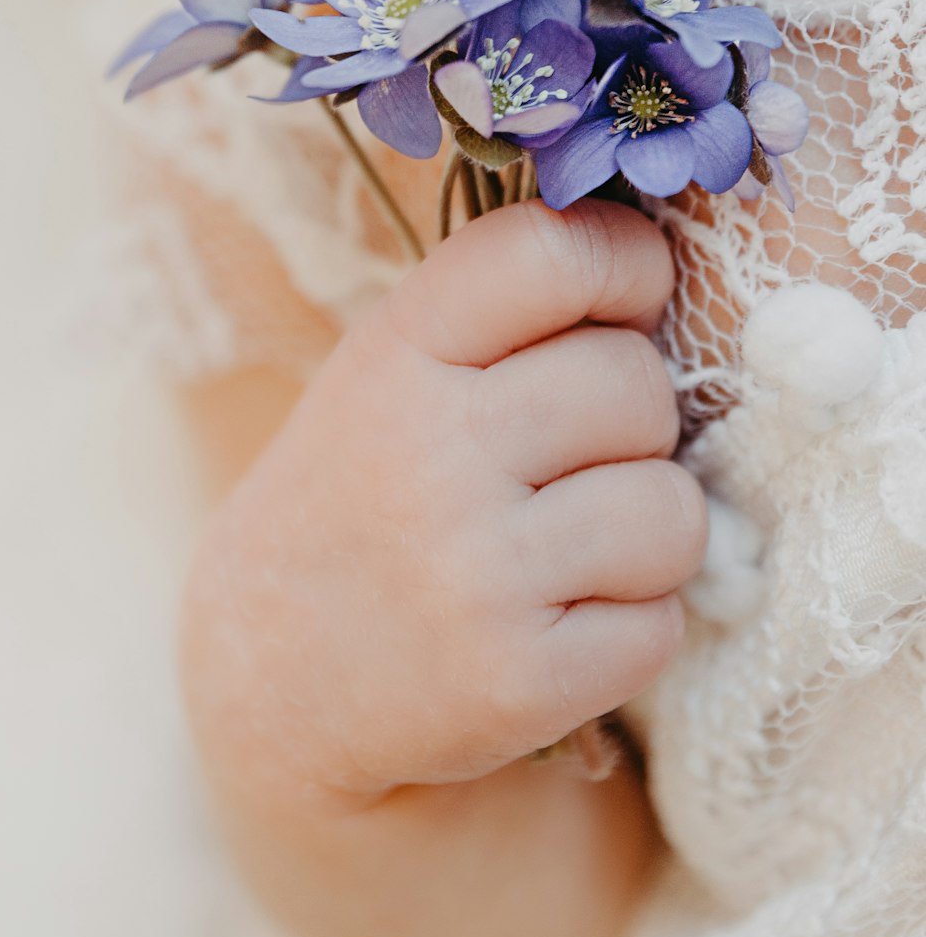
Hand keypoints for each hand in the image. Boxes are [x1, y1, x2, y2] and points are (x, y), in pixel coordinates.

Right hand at [182, 197, 706, 936]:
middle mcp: (432, 454)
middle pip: (638, 385)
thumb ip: (498, 320)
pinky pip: (659, 627)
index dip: (626, 264)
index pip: (553, 252)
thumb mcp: (381, 378)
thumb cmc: (357, 506)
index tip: (630, 304)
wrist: (263, 683)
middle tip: (569, 466)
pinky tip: (555, 628)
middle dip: (634, 425)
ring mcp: (475, 574)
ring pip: (672, 512)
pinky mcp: (516, 684)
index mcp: (393, 356)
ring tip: (571, 553)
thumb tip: (665, 268)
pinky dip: (628, 631)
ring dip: (645, 536)